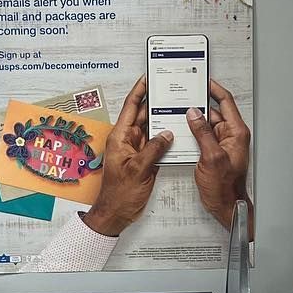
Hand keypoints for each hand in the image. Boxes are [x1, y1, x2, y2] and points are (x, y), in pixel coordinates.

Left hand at [82, 77, 173, 237]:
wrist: (117, 213)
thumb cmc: (119, 194)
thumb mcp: (138, 170)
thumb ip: (153, 149)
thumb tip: (166, 134)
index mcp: (120, 138)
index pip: (131, 107)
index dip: (139, 91)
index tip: (147, 78)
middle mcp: (127, 140)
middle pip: (142, 115)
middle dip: (154, 102)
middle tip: (168, 89)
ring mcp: (136, 149)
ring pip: (151, 129)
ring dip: (162, 120)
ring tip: (175, 107)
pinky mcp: (143, 159)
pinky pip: (155, 143)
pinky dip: (165, 138)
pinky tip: (175, 132)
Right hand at [189, 79, 251, 231]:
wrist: (225, 206)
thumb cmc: (224, 187)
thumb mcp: (211, 157)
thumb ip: (202, 132)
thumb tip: (194, 113)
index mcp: (236, 132)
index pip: (226, 102)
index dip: (214, 89)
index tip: (203, 81)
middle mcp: (230, 136)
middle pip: (214, 112)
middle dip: (198, 106)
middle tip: (183, 97)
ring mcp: (222, 144)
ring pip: (206, 124)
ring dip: (193, 121)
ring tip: (179, 115)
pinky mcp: (213, 152)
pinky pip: (202, 136)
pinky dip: (192, 133)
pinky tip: (182, 133)